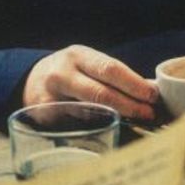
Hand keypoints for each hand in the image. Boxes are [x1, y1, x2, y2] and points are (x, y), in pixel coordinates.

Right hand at [23, 45, 157, 121]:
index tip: (153, 95)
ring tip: (137, 121)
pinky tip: (110, 129)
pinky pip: (76, 125)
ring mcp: (51, 96)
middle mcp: (62, 73)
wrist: (31, 81)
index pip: (110, 68)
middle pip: (100, 92)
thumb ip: (115, 76)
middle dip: (129, 104)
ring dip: (117, 118)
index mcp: (78, 55)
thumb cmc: (71, 73)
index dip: (134, 83)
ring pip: (89, 112)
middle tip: (149, 114)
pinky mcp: (45, 117)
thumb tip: (152, 89)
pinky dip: (96, 128)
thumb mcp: (89, 65)